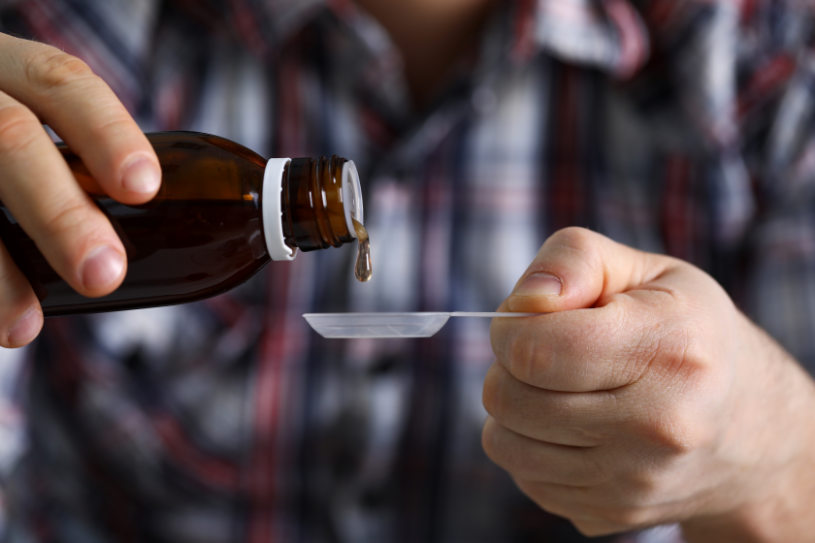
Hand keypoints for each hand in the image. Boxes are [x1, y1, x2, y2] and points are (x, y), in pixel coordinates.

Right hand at [0, 33, 159, 346]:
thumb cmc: (5, 150)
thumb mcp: (31, 129)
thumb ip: (80, 163)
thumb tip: (188, 229)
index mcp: (9, 71)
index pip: (61, 82)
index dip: (105, 131)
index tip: (144, 187)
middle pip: (9, 137)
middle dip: (58, 212)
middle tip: (103, 274)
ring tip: (25, 327)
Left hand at [483, 227, 814, 540]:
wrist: (746, 424)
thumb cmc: (685, 331)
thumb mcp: (646, 270)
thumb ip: (574, 259)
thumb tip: (524, 301)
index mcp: (669, 352)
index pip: (533, 351)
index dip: (509, 327)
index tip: (527, 319)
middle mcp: (658, 427)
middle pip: (509, 399)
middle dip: (508, 366)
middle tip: (546, 352)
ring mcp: (635, 482)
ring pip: (503, 444)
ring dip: (513, 410)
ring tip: (558, 388)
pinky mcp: (613, 514)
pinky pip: (524, 477)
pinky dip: (533, 448)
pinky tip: (575, 428)